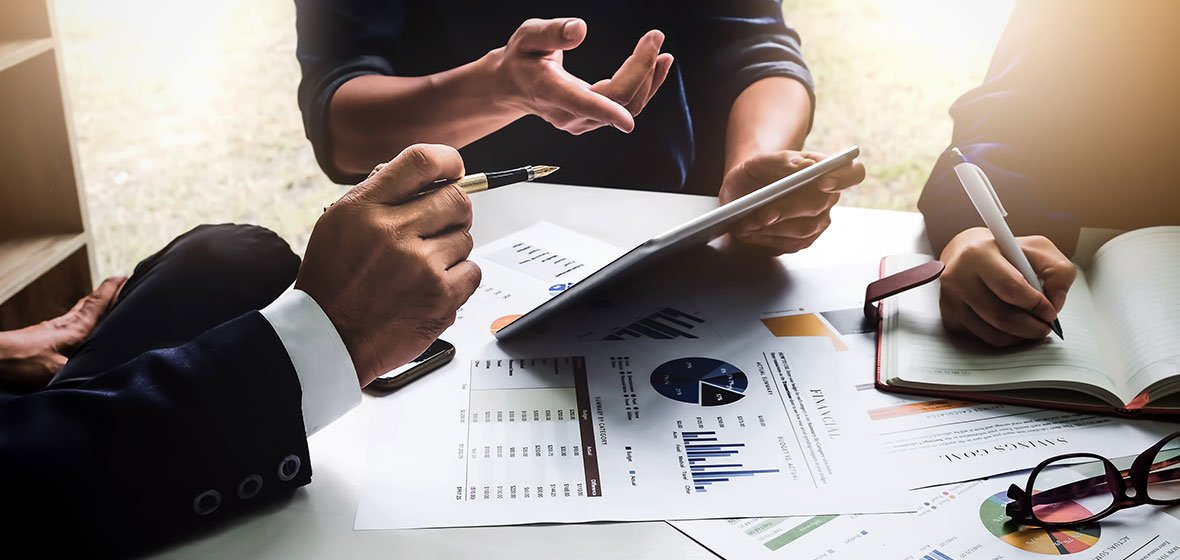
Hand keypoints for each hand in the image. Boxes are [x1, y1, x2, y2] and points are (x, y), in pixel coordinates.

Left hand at [0, 276, 126, 389]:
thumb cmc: (23, 362)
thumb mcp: (58, 370)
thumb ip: (82, 369)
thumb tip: (103, 372)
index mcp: (75, 328)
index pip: (98, 303)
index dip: (113, 289)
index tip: (125, 276)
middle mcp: (65, 324)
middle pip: (89, 302)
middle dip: (106, 292)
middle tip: (119, 283)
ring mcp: (52, 329)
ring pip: (78, 311)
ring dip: (93, 304)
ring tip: (104, 303)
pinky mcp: (41, 337)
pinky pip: (69, 321)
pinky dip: (81, 317)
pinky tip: (78, 328)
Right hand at [296, 144, 481, 386]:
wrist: (328, 338)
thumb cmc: (333, 283)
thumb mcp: (338, 223)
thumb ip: (378, 195)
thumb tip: (421, 175)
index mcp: (365, 208)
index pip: (421, 162)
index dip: (447, 161)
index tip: (454, 169)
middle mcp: (393, 232)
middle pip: (456, 199)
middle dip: (454, 210)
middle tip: (440, 225)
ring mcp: (420, 266)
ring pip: (465, 238)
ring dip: (451, 249)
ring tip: (421, 267)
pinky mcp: (441, 297)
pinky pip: (472, 271)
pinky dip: (458, 278)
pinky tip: (431, 286)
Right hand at [491, 18, 673, 134]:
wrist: (513, 86)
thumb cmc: (521, 59)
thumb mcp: (528, 36)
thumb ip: (552, 32)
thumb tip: (579, 29)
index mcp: (552, 92)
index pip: (584, 104)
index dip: (607, 111)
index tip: (627, 117)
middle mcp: (569, 113)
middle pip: (618, 100)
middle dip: (642, 69)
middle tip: (655, 37)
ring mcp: (583, 121)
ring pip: (627, 106)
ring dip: (649, 79)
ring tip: (661, 51)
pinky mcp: (594, 120)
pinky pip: (627, 107)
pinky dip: (645, 86)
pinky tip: (656, 66)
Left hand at [721, 150, 865, 254]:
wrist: (743, 192)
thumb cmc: (756, 173)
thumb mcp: (760, 161)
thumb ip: (782, 161)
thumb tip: (802, 168)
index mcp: (825, 169)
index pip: (852, 172)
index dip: (843, 178)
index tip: (823, 182)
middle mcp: (827, 197)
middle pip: (820, 205)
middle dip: (789, 209)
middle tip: (764, 213)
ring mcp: (818, 221)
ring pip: (805, 229)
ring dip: (774, 228)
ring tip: (748, 222)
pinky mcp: (803, 240)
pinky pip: (791, 244)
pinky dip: (767, 239)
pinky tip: (751, 231)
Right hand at [938, 227, 1075, 346]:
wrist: (966, 254)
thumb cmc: (1005, 252)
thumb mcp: (1037, 249)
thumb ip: (1058, 271)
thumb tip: (1055, 303)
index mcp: (979, 253)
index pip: (1011, 287)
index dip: (1036, 305)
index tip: (1050, 312)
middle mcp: (958, 276)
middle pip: (1001, 316)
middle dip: (1031, 327)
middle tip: (1045, 327)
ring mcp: (950, 298)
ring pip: (993, 333)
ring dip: (1020, 336)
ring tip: (1032, 328)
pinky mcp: (948, 316)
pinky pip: (982, 339)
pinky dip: (1004, 338)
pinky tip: (1012, 328)